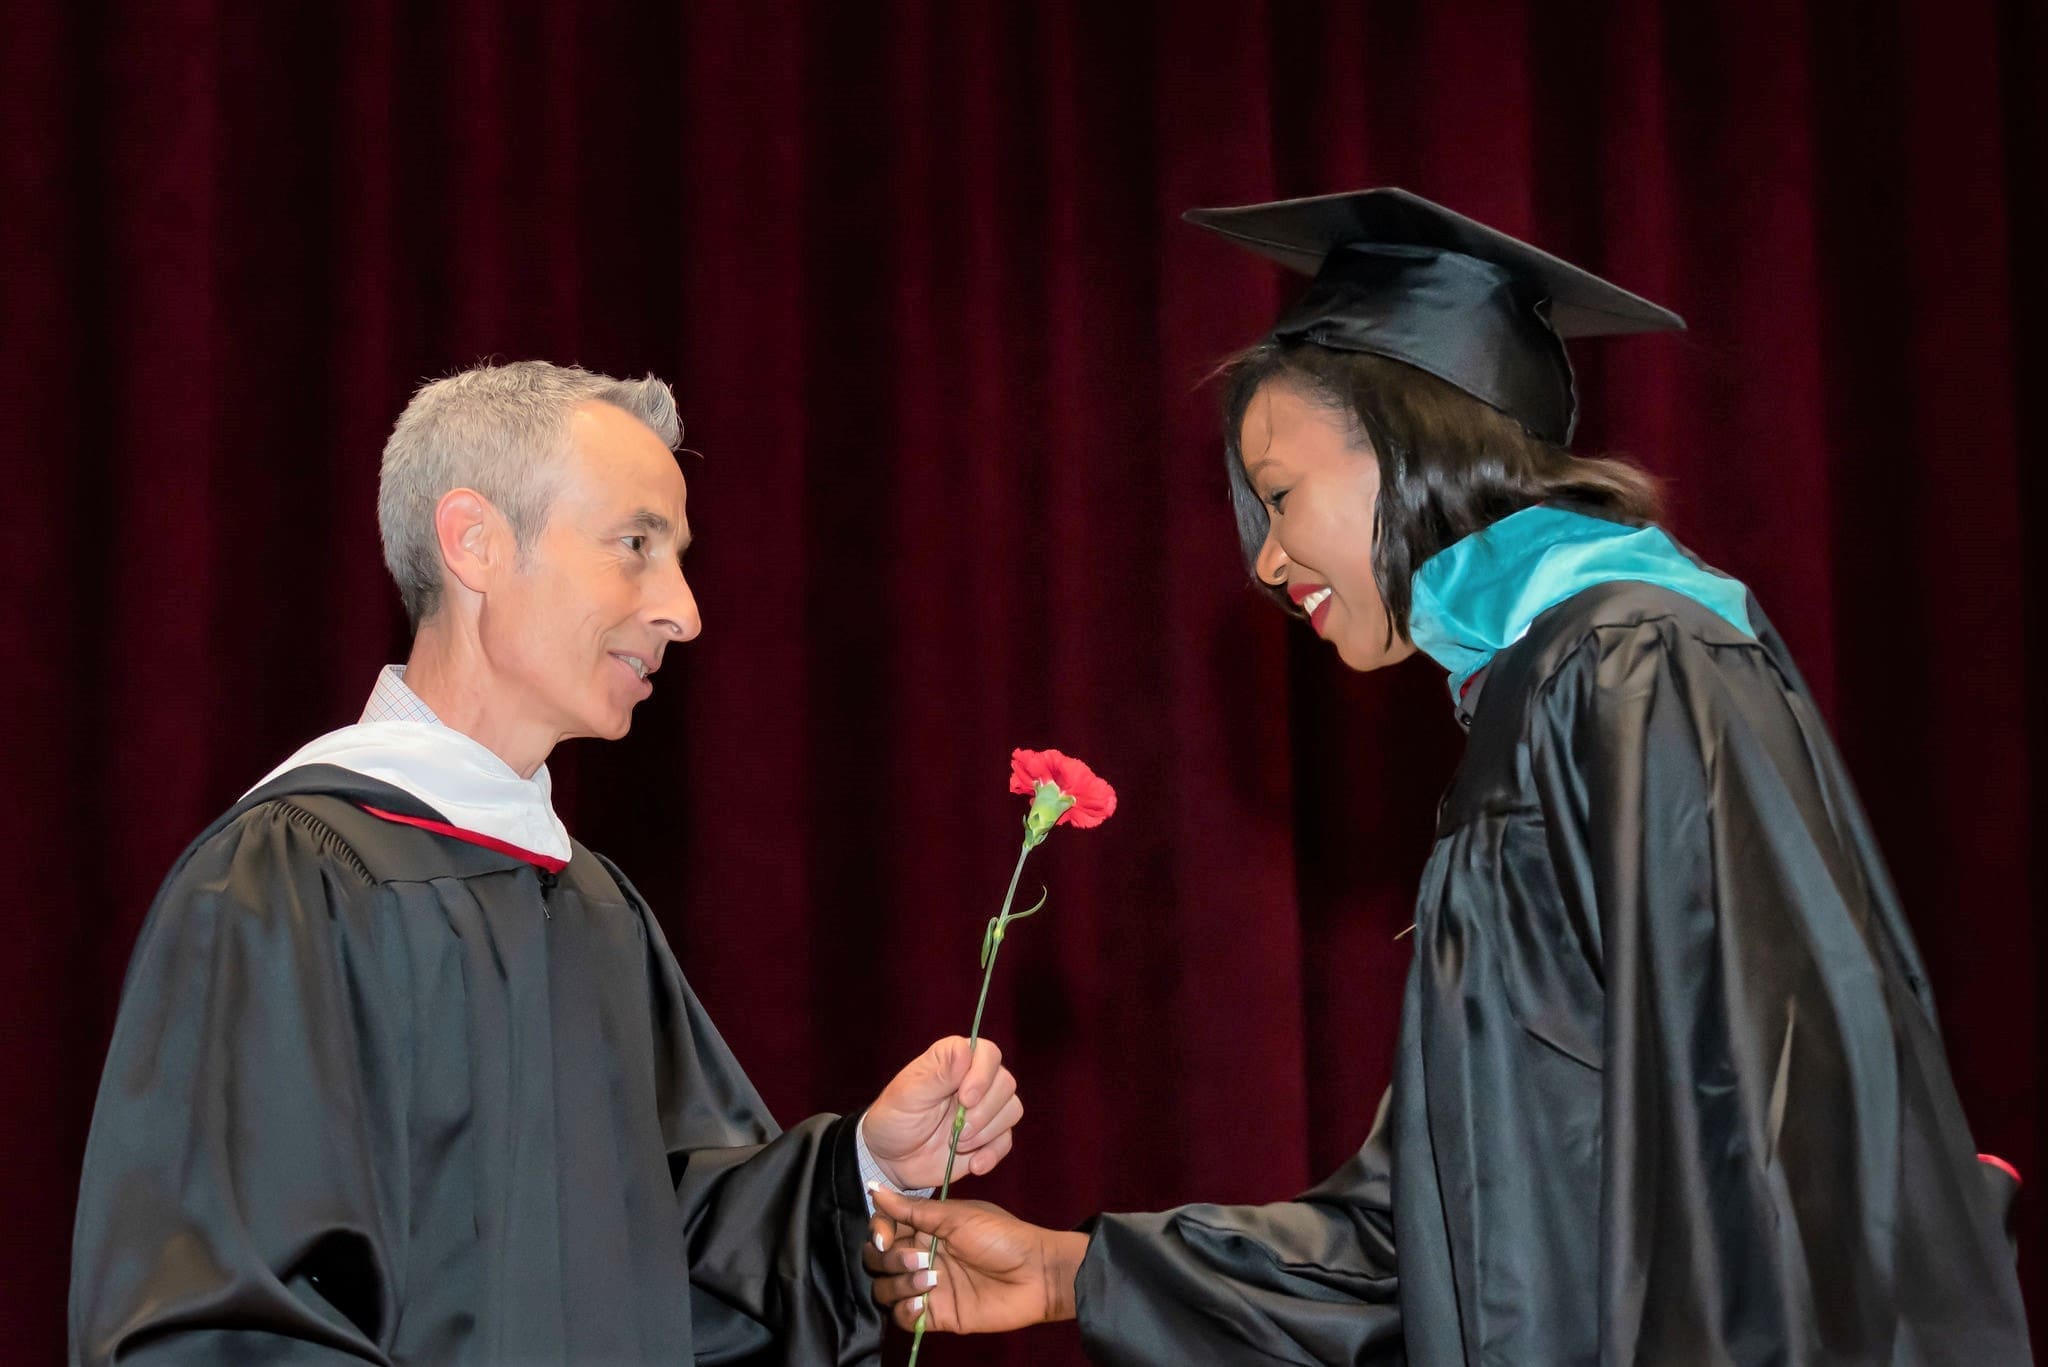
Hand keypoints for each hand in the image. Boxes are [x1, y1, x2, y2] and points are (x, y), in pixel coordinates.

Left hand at [862, 1036, 1021, 1190]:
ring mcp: (984, 1109)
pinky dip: (992, 1154)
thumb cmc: (894, 1118)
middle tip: (958, 1129)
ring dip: (987, 1132)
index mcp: (954, 1061)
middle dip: (985, 1111)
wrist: (890, 1160)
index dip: (983, 1075)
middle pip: (1006, 1083)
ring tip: (958, 1144)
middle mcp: (975, 1080)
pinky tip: (973, 1164)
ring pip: (1012, 1110)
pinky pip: (1007, 1140)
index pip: (988, 1053)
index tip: (965, 1099)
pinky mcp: (988, 1137)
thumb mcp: (908, 1095)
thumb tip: (964, 1050)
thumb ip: (938, 1074)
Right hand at [864, 1187, 1088, 1332]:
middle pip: (878, 1260)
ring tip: (931, 1280)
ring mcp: (927, 1287)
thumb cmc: (1002, 1237)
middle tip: (919, 1259)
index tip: (886, 1237)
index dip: (878, 1232)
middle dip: (889, 1260)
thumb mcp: (956, 1217)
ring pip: (885, 1289)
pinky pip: (902, 1318)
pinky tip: (924, 1303)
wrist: (1036, 1274)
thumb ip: (913, 1209)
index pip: (884, 1228)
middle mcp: (921, 1256)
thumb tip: (874, 1188)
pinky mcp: (936, 1315)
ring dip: (899, 1284)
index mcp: (926, 1228)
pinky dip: (905, 1311)